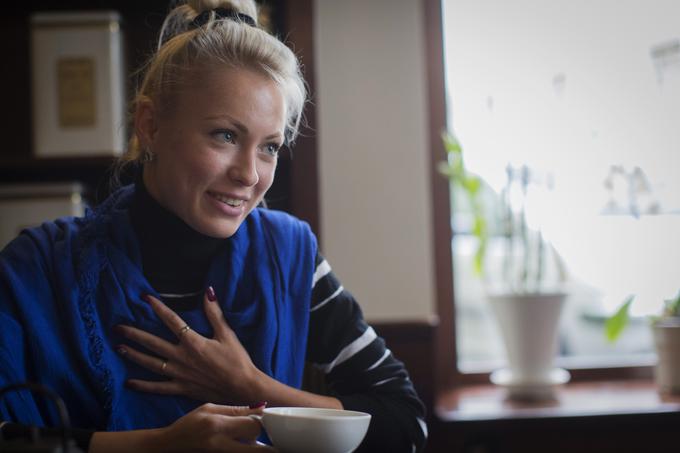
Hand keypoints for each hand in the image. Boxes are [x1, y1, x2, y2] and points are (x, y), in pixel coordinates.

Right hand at [89, 403, 274, 452]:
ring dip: (257, 447)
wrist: (168, 446)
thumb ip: (235, 410)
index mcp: (218, 425)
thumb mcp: (209, 408)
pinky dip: (247, 449)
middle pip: (257, 448)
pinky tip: (245, 443)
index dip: (264, 422)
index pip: (253, 425)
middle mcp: (220, 444)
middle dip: (265, 442)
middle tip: (266, 435)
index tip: (268, 419)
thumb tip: (261, 408)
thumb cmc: (189, 425)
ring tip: (254, 438)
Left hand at [115, 289, 264, 404]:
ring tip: (119, 348)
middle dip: (134, 334)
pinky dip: (143, 386)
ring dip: (134, 355)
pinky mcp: (181, 388)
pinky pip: (158, 387)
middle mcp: (182, 357)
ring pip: (151, 363)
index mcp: (193, 341)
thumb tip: (208, 291)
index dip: (157, 307)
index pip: (171, 320)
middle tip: (117, 328)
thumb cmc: (237, 360)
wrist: (242, 387)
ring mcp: (179, 374)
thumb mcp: (227, 334)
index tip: (144, 298)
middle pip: (153, 342)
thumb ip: (214, 313)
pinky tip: (130, 383)